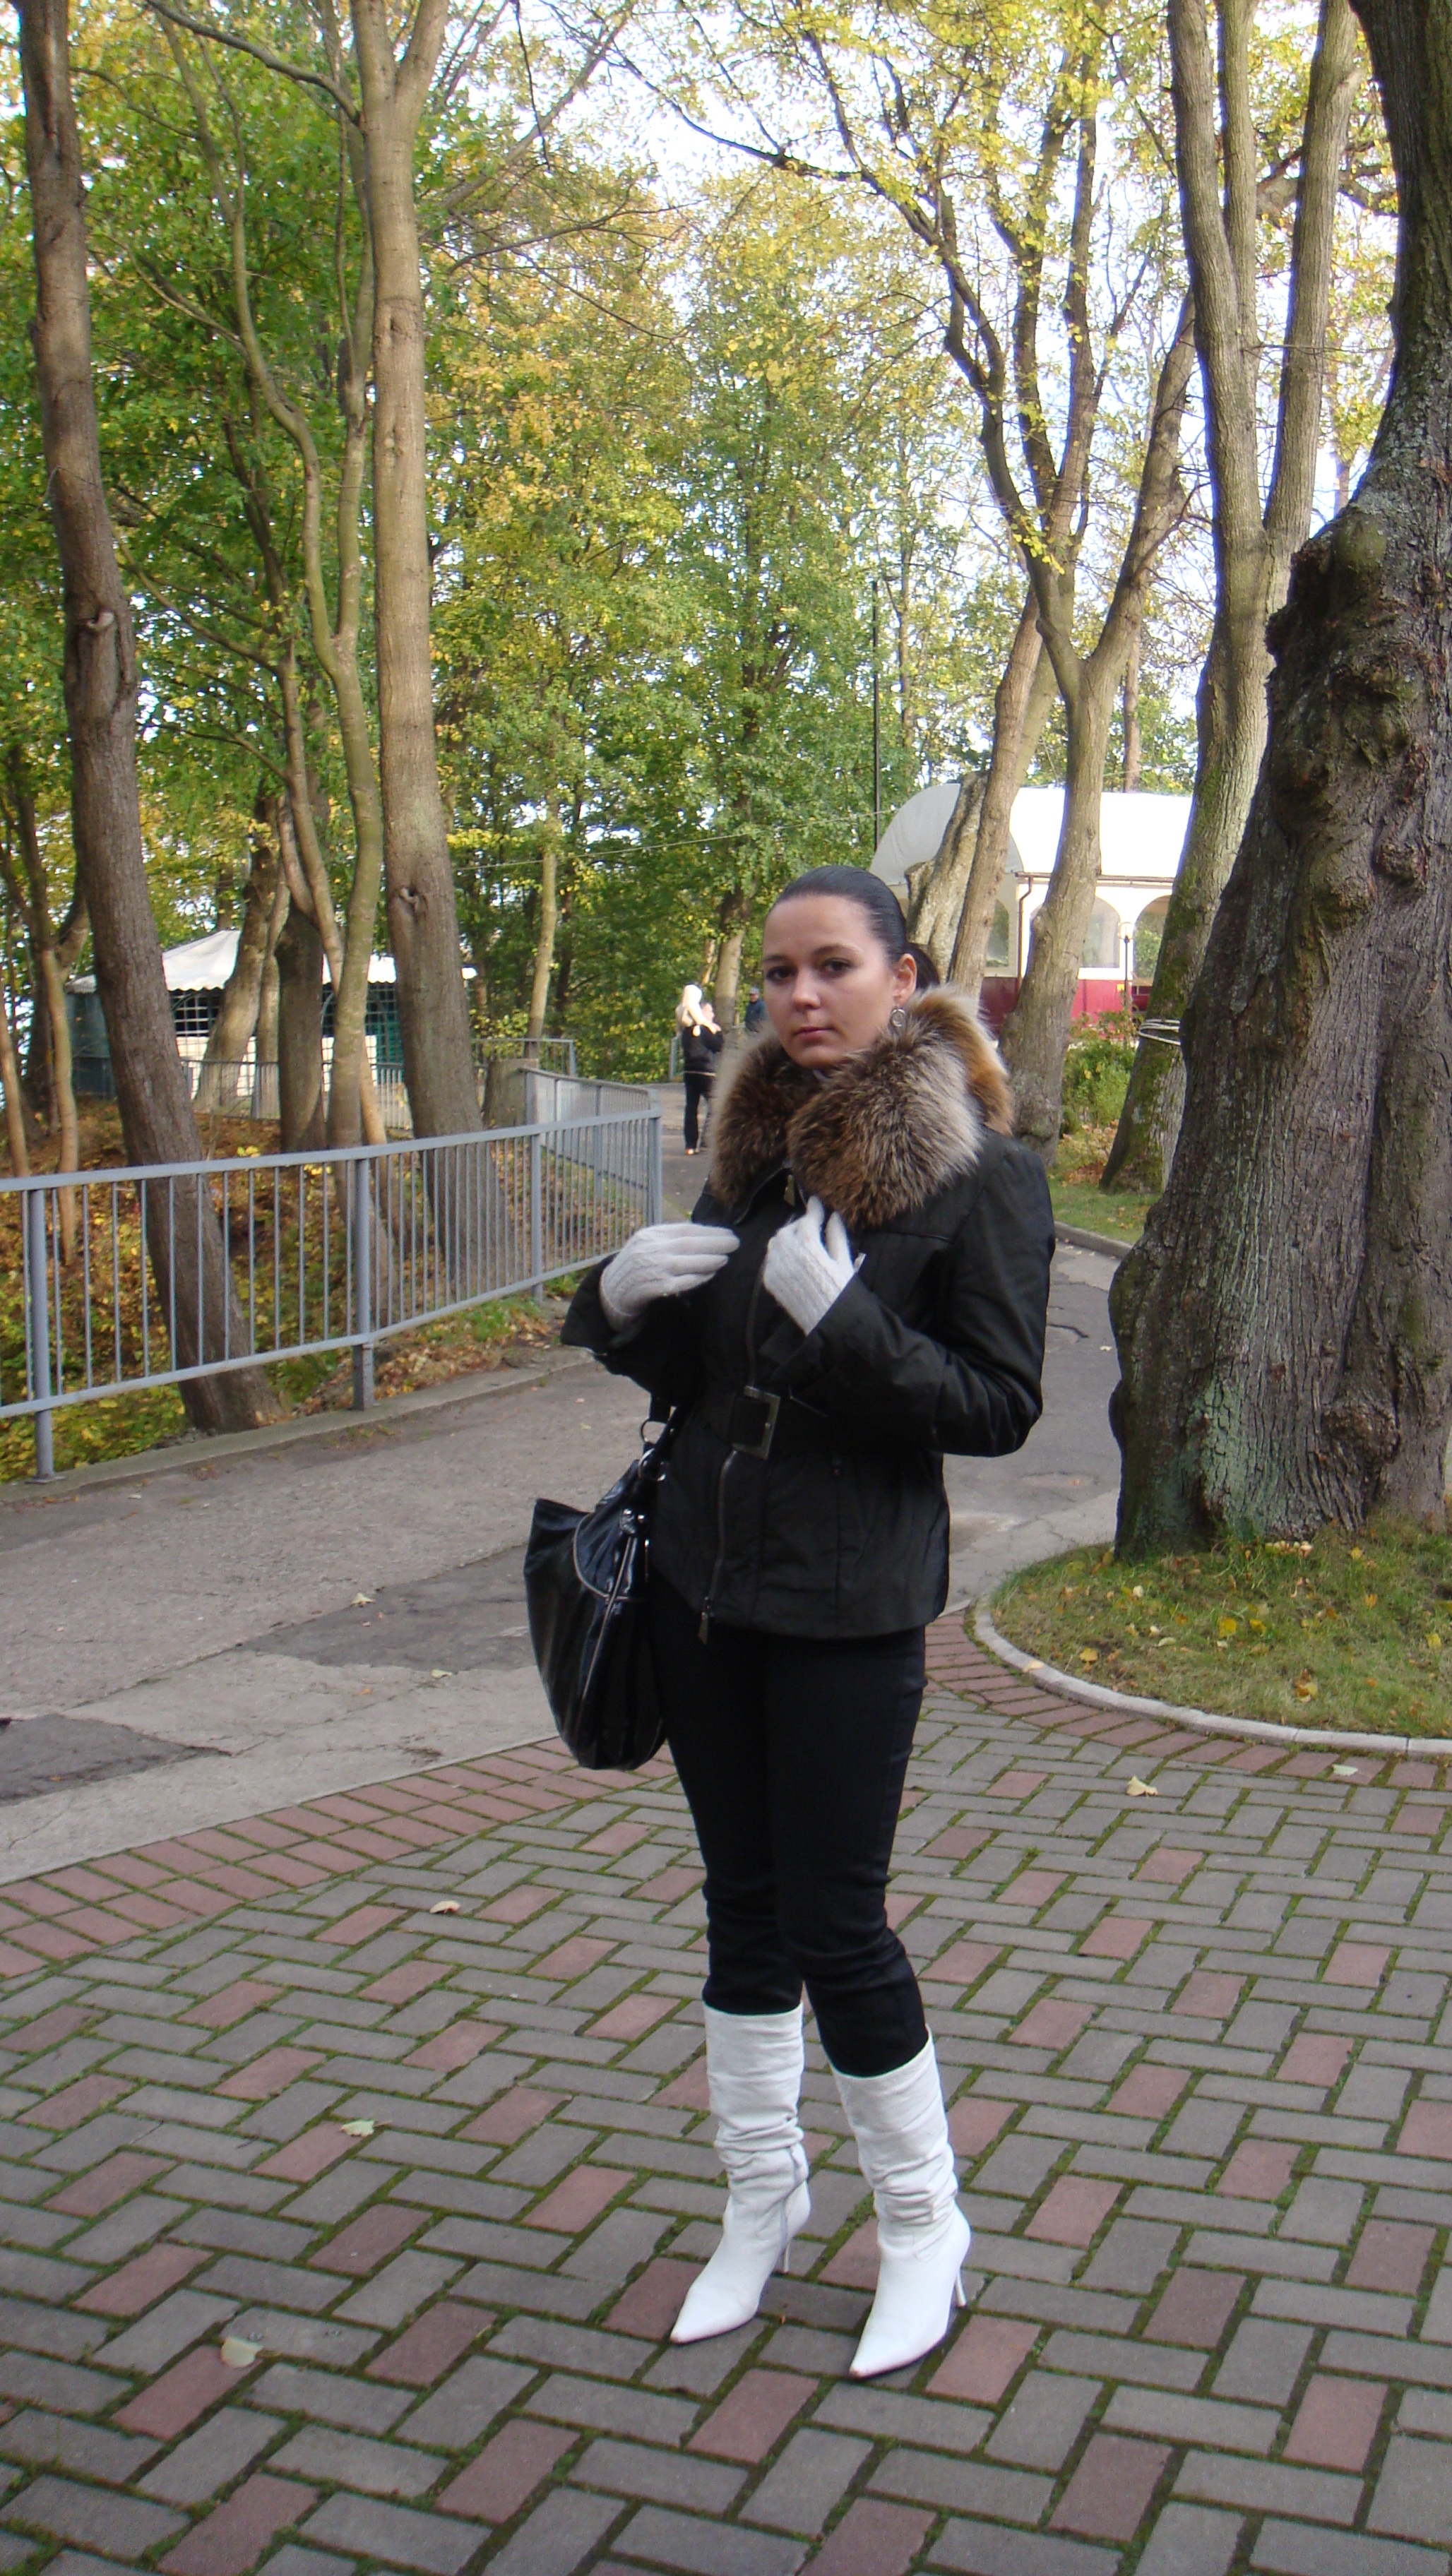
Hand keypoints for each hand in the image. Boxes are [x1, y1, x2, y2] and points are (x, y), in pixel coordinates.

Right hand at [600, 1222, 737, 1329]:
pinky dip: (695, 1279)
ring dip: (707, 1260)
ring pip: (683, 1263)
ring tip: (725, 1258)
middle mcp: (649, 1250)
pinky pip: (677, 1283)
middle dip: (713, 1243)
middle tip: (734, 1243)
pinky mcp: (651, 1288)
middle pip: (685, 1244)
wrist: (612, 1290)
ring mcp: (650, 1269)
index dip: (708, 1231)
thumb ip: (671, 1238)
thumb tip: (706, 1235)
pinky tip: (709, 1275)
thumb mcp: (649, 1244)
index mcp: (650, 1235)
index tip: (728, 1233)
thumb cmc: (638, 1265)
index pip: (683, 1230)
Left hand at [762, 1196, 859, 1333]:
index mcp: (809, 1247)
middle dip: (800, 1225)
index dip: (814, 1210)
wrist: (828, 1324)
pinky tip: (792, 1258)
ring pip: (775, 1242)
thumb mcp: (843, 1262)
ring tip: (800, 1240)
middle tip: (811, 1225)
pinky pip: (771, 1260)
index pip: (808, 1220)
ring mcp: (776, 1268)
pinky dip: (780, 1254)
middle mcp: (788, 1254)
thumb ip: (836, 1236)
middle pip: (789, 1229)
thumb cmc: (842, 1292)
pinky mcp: (770, 1281)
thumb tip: (834, 1216)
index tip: (816, 1202)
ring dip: (787, 1237)